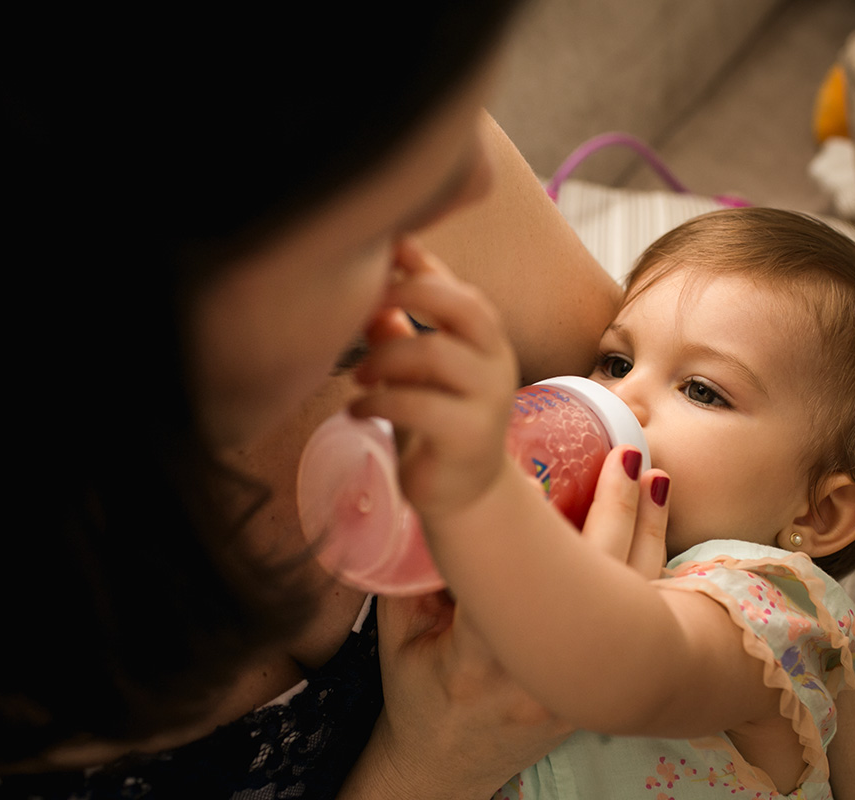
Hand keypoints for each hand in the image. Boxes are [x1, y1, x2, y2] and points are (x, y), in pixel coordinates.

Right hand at [343, 449, 670, 798]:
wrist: (445, 766)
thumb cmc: (417, 693)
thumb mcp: (397, 633)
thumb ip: (409, 570)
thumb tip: (436, 490)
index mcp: (478, 658)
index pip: (515, 579)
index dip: (536, 520)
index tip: (545, 466)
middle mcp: (541, 676)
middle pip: (595, 582)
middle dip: (615, 512)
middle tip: (625, 457)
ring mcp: (580, 688)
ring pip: (630, 601)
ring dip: (646, 534)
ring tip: (654, 480)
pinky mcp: (600, 690)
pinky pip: (637, 625)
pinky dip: (648, 570)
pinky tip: (655, 531)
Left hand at [352, 238, 518, 521]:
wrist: (464, 495)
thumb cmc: (436, 424)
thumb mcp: (415, 374)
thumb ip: (397, 332)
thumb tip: (367, 289)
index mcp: (486, 342)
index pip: (461, 290)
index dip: (426, 266)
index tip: (390, 248)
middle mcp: (497, 363)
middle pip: (463, 306)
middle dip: (408, 295)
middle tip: (365, 308)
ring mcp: (489, 400)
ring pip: (436, 353)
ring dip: (385, 358)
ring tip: (358, 377)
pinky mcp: (469, 437)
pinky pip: (419, 405)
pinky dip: (378, 401)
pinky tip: (358, 409)